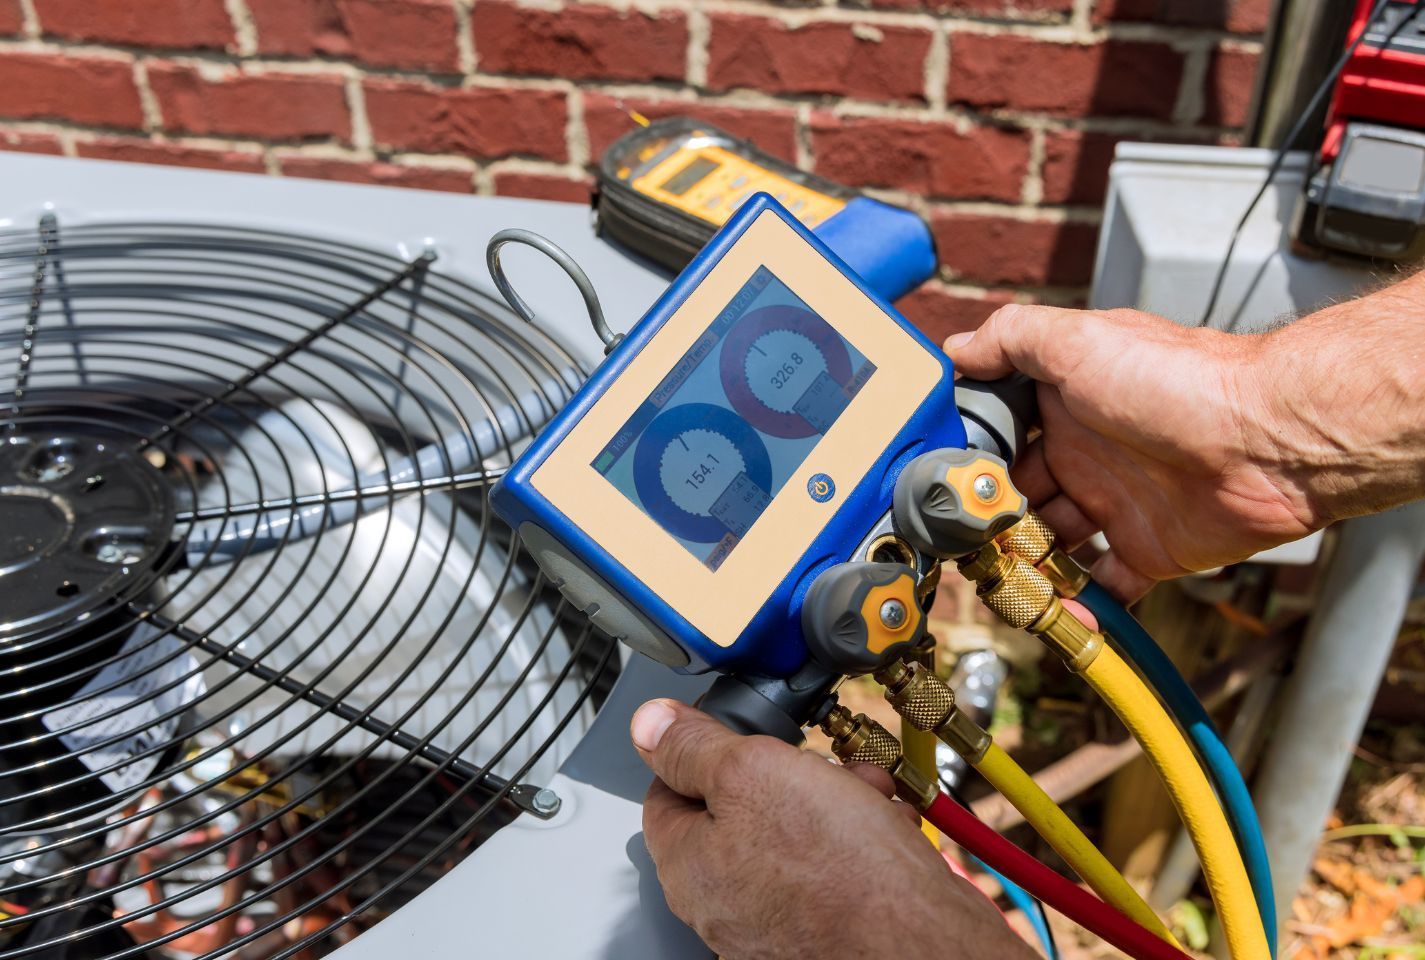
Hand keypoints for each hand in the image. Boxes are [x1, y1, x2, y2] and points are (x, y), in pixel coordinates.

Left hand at [631, 698, 1031, 959]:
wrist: (926, 942)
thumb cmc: (841, 873)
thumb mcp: (751, 772)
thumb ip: (693, 746)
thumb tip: (649, 724)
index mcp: (689, 868)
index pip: (667, 791)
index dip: (701, 750)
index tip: (735, 732)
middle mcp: (726, 902)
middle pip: (739, 808)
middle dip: (786, 772)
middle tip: (814, 763)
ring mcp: (778, 919)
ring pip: (794, 831)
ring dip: (832, 797)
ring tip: (863, 792)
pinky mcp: (828, 925)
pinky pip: (833, 864)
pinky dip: (859, 836)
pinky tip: (884, 825)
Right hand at [945, 304, 1316, 599]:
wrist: (1266, 438)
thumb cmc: (1179, 381)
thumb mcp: (1077, 340)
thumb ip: (1011, 338)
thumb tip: (956, 350)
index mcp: (1065, 406)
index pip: (1001, 436)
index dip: (971, 460)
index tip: (943, 486)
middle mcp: (1087, 455)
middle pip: (1019, 498)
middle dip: (989, 522)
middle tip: (963, 545)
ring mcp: (1117, 505)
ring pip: (1052, 545)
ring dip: (1024, 565)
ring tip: (997, 582)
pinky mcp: (1149, 550)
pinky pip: (1107, 585)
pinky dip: (1081, 604)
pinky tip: (1056, 612)